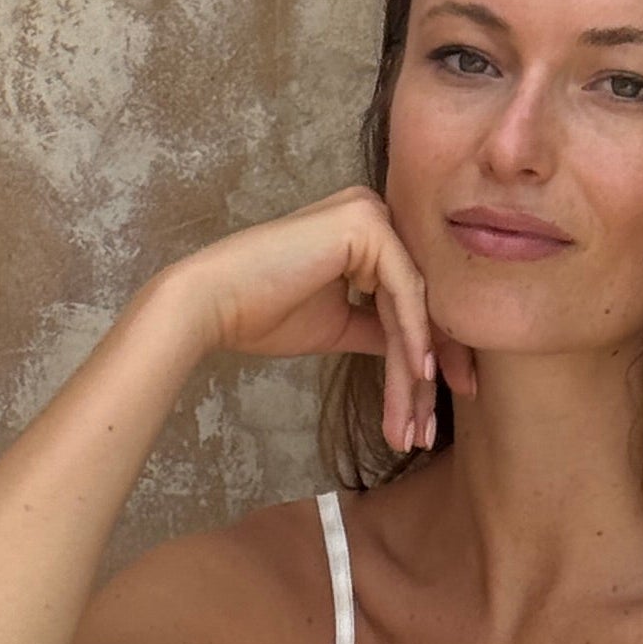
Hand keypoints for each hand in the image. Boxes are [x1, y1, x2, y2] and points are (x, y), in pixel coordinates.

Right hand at [155, 188, 438, 456]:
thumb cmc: (262, 313)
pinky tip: (417, 377)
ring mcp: (371, 213)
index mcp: (366, 231)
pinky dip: (412, 338)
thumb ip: (380, 329)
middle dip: (429, 372)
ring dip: (415, 372)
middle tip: (429, 430)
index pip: (410, 299)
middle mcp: (374, 212)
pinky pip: (403, 292)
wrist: (213, 302)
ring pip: (413, 304)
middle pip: (418, 302)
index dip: (427, 357)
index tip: (430, 413)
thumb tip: (420, 357)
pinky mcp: (365, 224)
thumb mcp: (338, 325)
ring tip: (415, 425)